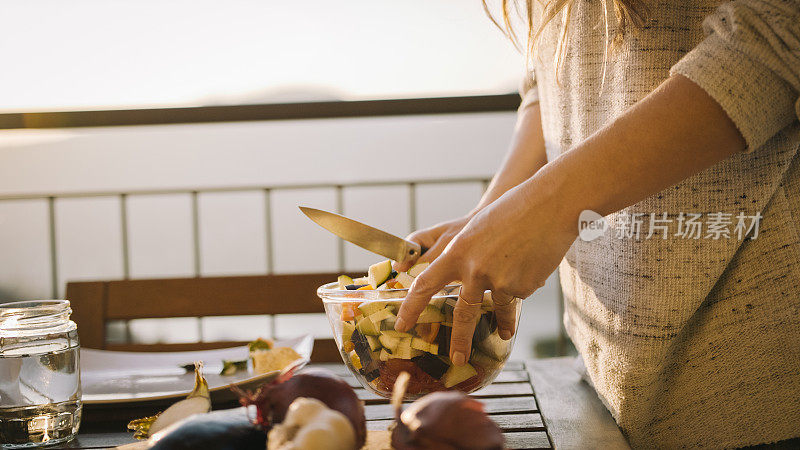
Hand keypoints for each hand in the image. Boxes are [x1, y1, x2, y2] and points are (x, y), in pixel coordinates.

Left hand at [394, 181, 576, 364]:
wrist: (549, 206)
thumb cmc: (511, 211)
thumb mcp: (477, 229)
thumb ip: (464, 254)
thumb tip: (458, 277)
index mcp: (457, 252)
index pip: (425, 285)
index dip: (411, 307)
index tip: (402, 324)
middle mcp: (475, 270)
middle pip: (462, 314)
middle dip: (459, 340)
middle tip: (456, 359)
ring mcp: (500, 281)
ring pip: (496, 312)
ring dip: (501, 326)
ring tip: (503, 334)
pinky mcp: (523, 287)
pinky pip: (518, 295)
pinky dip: (523, 286)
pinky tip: (532, 270)